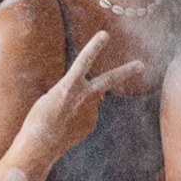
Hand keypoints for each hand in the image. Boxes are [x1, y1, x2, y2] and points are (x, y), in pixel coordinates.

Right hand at [17, 32, 145, 163]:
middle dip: (126, 71)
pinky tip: (64, 127)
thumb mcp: (51, 97)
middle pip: (108, 80)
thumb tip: (100, 97)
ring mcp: (90, 112)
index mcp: (68, 86)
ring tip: (60, 117)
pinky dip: (76, 119)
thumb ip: (75, 91)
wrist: (39, 147)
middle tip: (141, 65)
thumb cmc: (38, 119)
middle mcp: (83, 98)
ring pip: (90, 101)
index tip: (105, 34)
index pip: (84, 61)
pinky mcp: (91, 125)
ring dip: (79, 105)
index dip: (94, 47)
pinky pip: (86, 116)